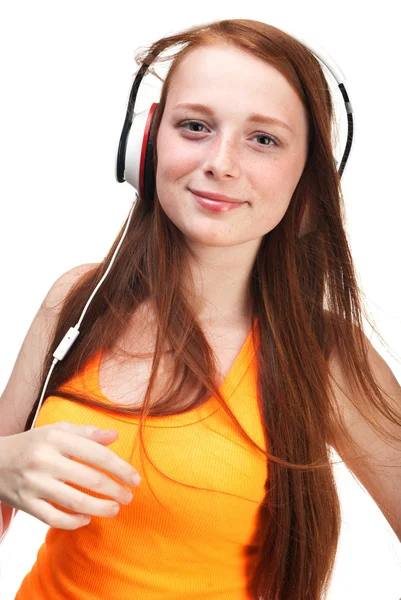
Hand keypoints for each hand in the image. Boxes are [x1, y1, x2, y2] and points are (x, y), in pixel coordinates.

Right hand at [0, 421, 140, 529]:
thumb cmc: (33, 443)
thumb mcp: (58, 430)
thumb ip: (87, 433)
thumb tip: (115, 435)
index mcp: (56, 438)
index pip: (97, 454)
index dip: (120, 468)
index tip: (135, 478)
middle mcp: (45, 460)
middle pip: (90, 479)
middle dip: (115, 490)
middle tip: (129, 497)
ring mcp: (34, 483)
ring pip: (75, 502)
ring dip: (100, 508)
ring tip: (115, 510)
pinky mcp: (25, 503)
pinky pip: (54, 518)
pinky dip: (73, 521)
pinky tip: (86, 519)